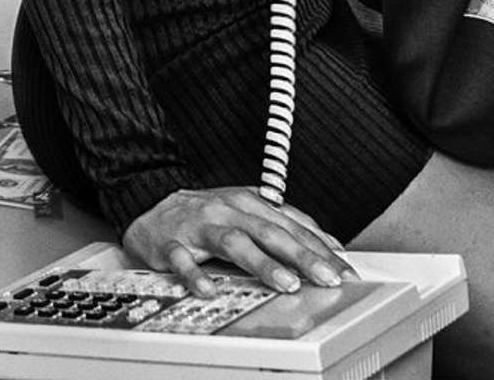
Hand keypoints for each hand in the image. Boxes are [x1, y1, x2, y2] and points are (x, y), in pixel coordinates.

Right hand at [121, 185, 355, 297]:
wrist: (149, 204)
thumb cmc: (206, 214)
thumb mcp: (248, 211)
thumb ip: (286, 225)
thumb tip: (328, 244)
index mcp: (251, 204)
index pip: (293, 226)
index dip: (320, 249)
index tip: (343, 270)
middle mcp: (229, 212)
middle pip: (271, 233)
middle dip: (302, 257)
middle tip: (326, 277)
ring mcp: (200, 227)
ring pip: (235, 243)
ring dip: (262, 264)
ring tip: (285, 283)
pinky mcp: (171, 242)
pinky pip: (184, 260)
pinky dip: (196, 275)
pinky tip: (209, 289)